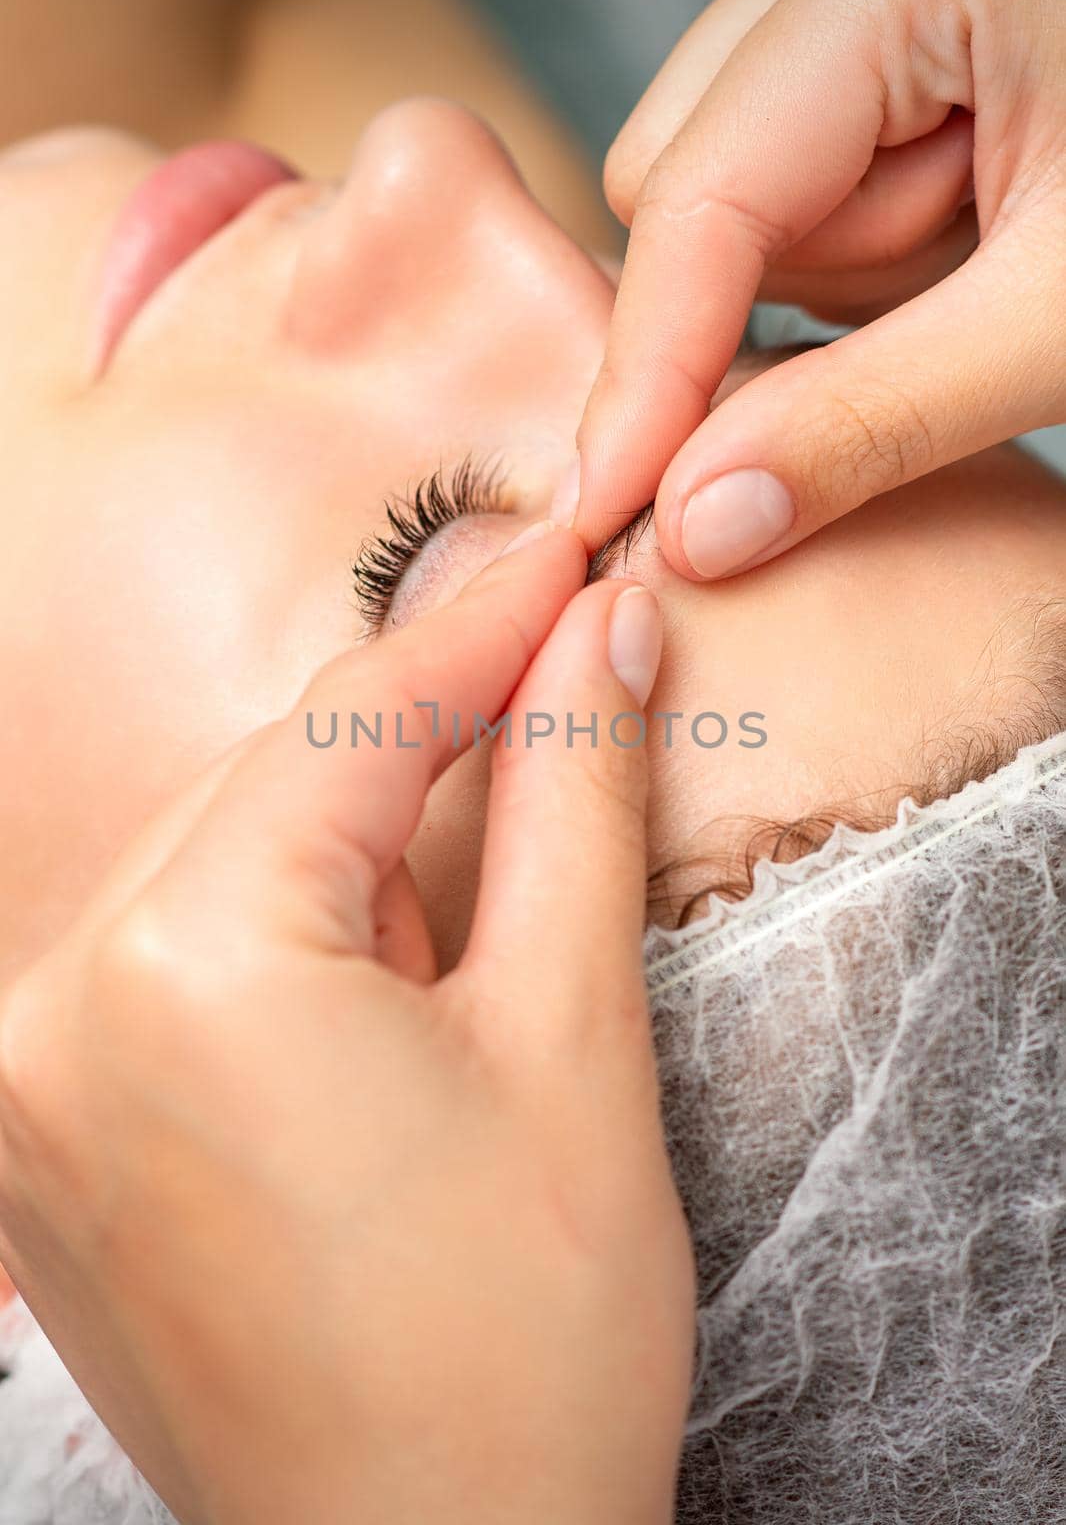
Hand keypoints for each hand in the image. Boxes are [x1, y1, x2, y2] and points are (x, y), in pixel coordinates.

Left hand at [0, 526, 693, 1524]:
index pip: (354, 724)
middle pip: (272, 785)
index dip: (484, 631)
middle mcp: (50, 1006)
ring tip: (470, 915)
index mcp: (182, 964)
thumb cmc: (522, 1350)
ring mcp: (24, 1083)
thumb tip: (600, 635)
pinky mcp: (37, 1145)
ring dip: (351, 843)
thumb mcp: (572, 1039)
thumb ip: (573, 799)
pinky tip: (372, 984)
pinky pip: (168, 958)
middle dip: (422, 737)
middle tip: (561, 683)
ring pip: (219, 863)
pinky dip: (277, 929)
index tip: (572, 560)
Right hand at [571, 0, 1065, 577]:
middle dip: (759, 300)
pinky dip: (876, 262)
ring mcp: (872, 6)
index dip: (646, 368)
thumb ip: (875, 422)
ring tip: (994, 268)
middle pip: (685, 178)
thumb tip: (699, 530)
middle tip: (925, 332)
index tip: (608, 511)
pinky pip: (815, 194)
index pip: (700, 191)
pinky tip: (977, 248)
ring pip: (742, 199)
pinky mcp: (899, 62)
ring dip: (843, 284)